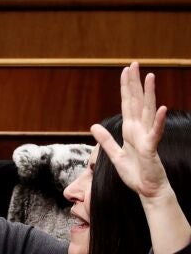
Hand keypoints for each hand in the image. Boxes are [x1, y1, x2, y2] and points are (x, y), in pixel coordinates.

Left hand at [91, 63, 169, 200]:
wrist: (147, 189)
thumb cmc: (135, 173)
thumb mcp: (115, 155)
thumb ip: (105, 140)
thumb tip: (93, 125)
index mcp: (130, 130)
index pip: (127, 104)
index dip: (125, 88)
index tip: (125, 71)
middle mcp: (140, 129)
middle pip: (136, 102)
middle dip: (134, 83)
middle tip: (134, 64)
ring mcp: (147, 137)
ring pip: (147, 111)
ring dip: (149, 94)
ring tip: (150, 77)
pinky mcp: (151, 148)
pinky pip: (155, 133)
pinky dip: (157, 121)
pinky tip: (160, 108)